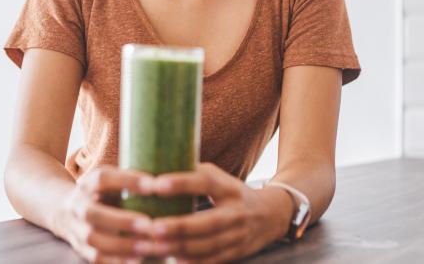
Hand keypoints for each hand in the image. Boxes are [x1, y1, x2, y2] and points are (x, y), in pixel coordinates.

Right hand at [57, 165, 162, 262]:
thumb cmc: (101, 193)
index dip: (128, 181)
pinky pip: (95, 258)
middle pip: (94, 213)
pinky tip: (138, 261)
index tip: (154, 185)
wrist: (63, 210)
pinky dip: (116, 261)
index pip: (104, 179)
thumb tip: (169, 180)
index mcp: (88, 184)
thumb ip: (131, 181)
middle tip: (150, 224)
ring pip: (94, 239)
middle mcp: (78, 205)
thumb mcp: (110, 180)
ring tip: (148, 247)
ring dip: (122, 245)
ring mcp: (76, 228)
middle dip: (122, 220)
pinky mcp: (80, 248)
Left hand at [143, 163, 292, 262]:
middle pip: (207, 222)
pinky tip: (172, 260)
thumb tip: (156, 169)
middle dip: (179, 226)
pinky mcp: (237, 253)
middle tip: (152, 227)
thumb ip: (193, 175)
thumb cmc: (232, 193)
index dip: (181, 183)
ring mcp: (238, 235)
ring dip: (178, 248)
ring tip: (153, 246)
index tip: (156, 184)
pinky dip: (192, 262)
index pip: (205, 182)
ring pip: (207, 245)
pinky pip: (212, 260)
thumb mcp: (219, 178)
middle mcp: (236, 212)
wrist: (271, 214)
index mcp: (228, 188)